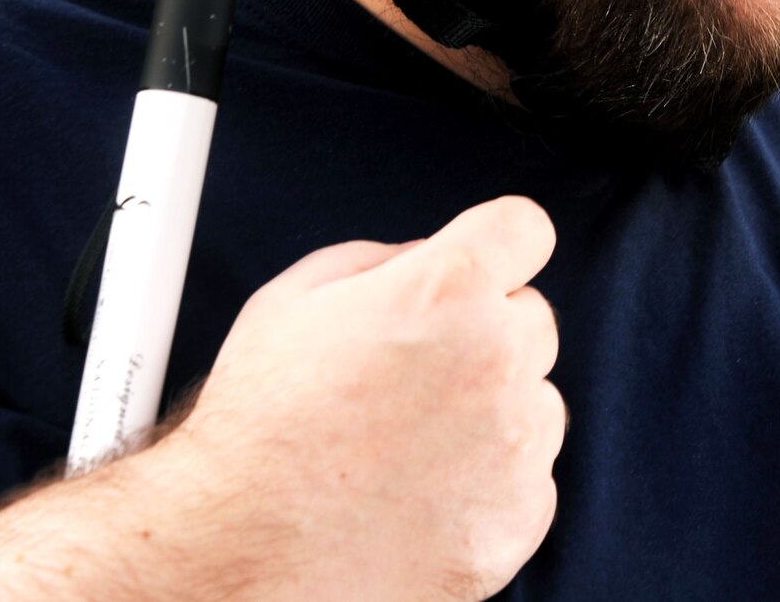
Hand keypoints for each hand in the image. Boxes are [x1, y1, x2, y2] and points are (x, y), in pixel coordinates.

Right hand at [148, 195, 564, 600]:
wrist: (241, 552)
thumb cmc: (256, 431)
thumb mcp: (292, 300)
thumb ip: (382, 259)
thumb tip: (429, 259)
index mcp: (444, 290)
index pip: (525, 228)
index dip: (499, 246)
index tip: (488, 267)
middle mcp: (496, 358)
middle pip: (532, 318)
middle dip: (486, 334)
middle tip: (415, 374)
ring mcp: (516, 442)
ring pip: (538, 399)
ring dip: (496, 410)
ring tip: (411, 442)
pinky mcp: (521, 514)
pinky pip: (532, 475)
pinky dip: (492, 482)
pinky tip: (424, 491)